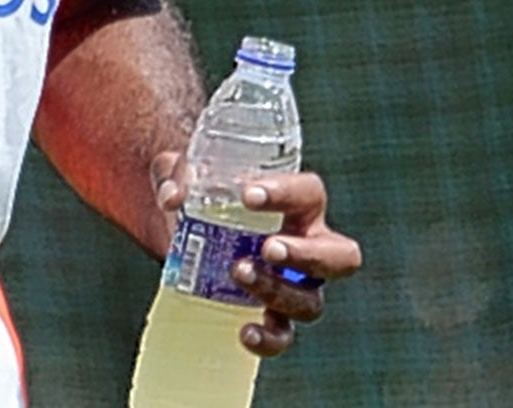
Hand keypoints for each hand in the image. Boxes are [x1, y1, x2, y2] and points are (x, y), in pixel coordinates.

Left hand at [152, 152, 363, 357]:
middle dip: (307, 255)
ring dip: (278, 290)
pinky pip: (283, 334)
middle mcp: (306, 245)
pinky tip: (246, 332)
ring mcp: (293, 285)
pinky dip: (270, 338)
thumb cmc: (200, 191)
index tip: (248, 195)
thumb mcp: (184, 173)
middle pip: (339, 256)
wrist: (182, 229)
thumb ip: (176, 174)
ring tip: (239, 273)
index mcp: (295, 203)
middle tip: (268, 248)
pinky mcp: (270, 313)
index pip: (309, 193)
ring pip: (310, 300)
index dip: (286, 193)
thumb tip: (172, 196)